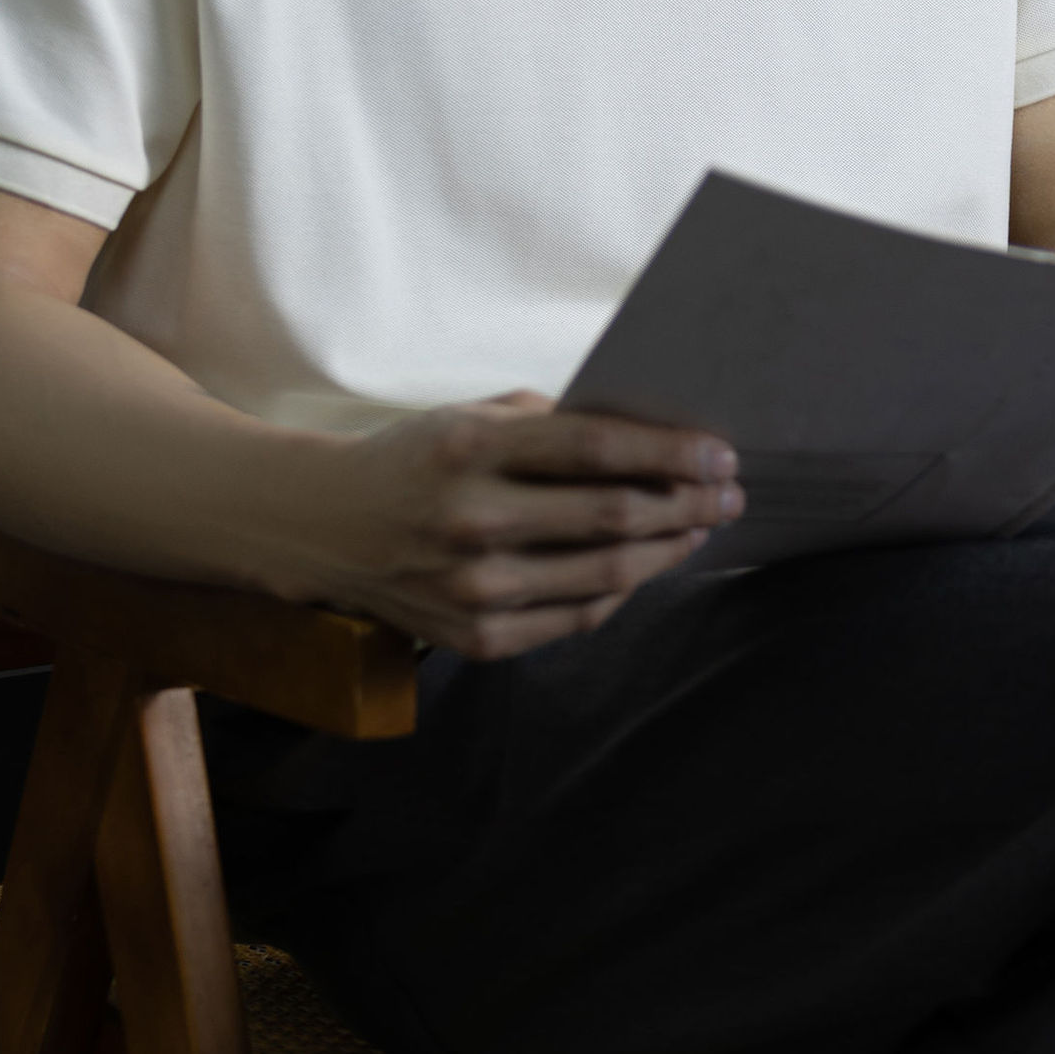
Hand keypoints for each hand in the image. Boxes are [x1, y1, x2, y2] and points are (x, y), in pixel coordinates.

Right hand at [269, 390, 744, 659]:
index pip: (594, 449)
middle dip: (687, 503)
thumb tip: (651, 436)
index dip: (669, 452)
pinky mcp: (477, 638)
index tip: (719, 452)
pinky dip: (624, 591)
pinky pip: (578, 618)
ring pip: (606, 575)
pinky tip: (647, 564)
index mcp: (469, 448)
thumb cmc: (416, 459)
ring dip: (669, 549)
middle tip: (729, 492)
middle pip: (612, 517)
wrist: (326, 527)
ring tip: (700, 526)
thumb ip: (553, 422)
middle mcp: (471, 520)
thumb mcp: (472, 416)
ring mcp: (473, 588)